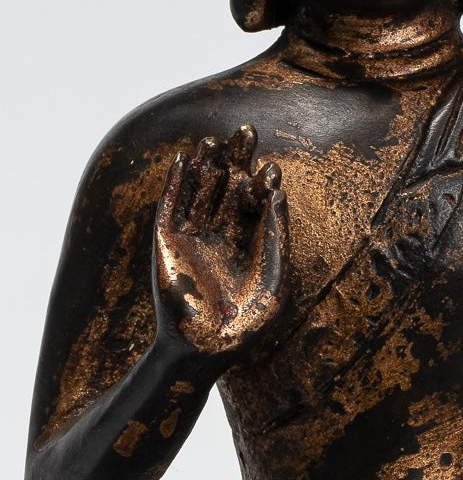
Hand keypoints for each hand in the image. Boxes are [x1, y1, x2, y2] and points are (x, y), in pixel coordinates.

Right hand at [153, 125, 288, 360]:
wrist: (205, 349)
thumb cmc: (247, 322)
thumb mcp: (274, 277)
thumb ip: (277, 234)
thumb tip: (279, 192)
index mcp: (249, 241)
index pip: (256, 201)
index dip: (263, 183)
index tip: (271, 170)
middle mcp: (221, 233)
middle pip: (229, 185)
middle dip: (237, 159)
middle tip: (247, 130)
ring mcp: (192, 236)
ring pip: (199, 190)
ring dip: (206, 164)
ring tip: (214, 139)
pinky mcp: (166, 242)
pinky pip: (170, 205)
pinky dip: (175, 183)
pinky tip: (183, 160)